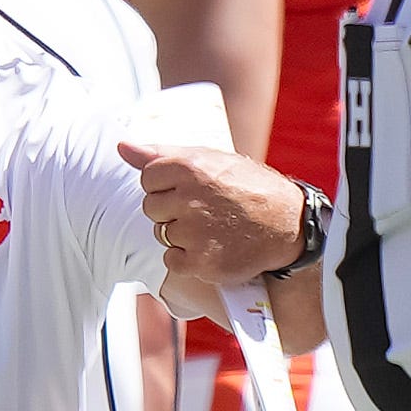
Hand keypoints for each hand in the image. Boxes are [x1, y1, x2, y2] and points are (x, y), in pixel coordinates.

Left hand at [119, 141, 304, 284]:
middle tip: (204, 210)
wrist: (288, 224)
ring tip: (211, 228)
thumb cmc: (247, 187)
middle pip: (151, 207)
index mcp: (189, 167)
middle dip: (171, 210)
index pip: (148, 177)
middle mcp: (189, 198)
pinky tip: (211, 247)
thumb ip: (161, 153)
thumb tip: (121, 147)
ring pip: (161, 234)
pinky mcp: (201, 262)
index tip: (191, 189)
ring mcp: (195, 232)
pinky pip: (172, 260)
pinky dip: (187, 259)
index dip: (166, 185)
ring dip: (181, 234)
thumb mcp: (211, 159)